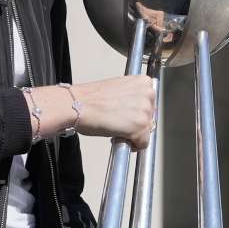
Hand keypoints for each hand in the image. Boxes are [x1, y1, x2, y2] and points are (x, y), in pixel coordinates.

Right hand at [30, 76, 154, 148]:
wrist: (78, 106)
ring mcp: (145, 111)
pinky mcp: (139, 127)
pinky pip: (142, 143)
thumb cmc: (91, 99)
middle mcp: (148, 94)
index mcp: (143, 82)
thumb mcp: (118, 89)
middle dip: (137, 123)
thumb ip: (132, 96)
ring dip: (133, 134)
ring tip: (117, 129)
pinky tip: (118, 137)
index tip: (129, 115)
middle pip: (150, 117)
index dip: (138, 112)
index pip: (150, 103)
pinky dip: (132, 145)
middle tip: (120, 124)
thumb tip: (137, 110)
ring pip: (146, 131)